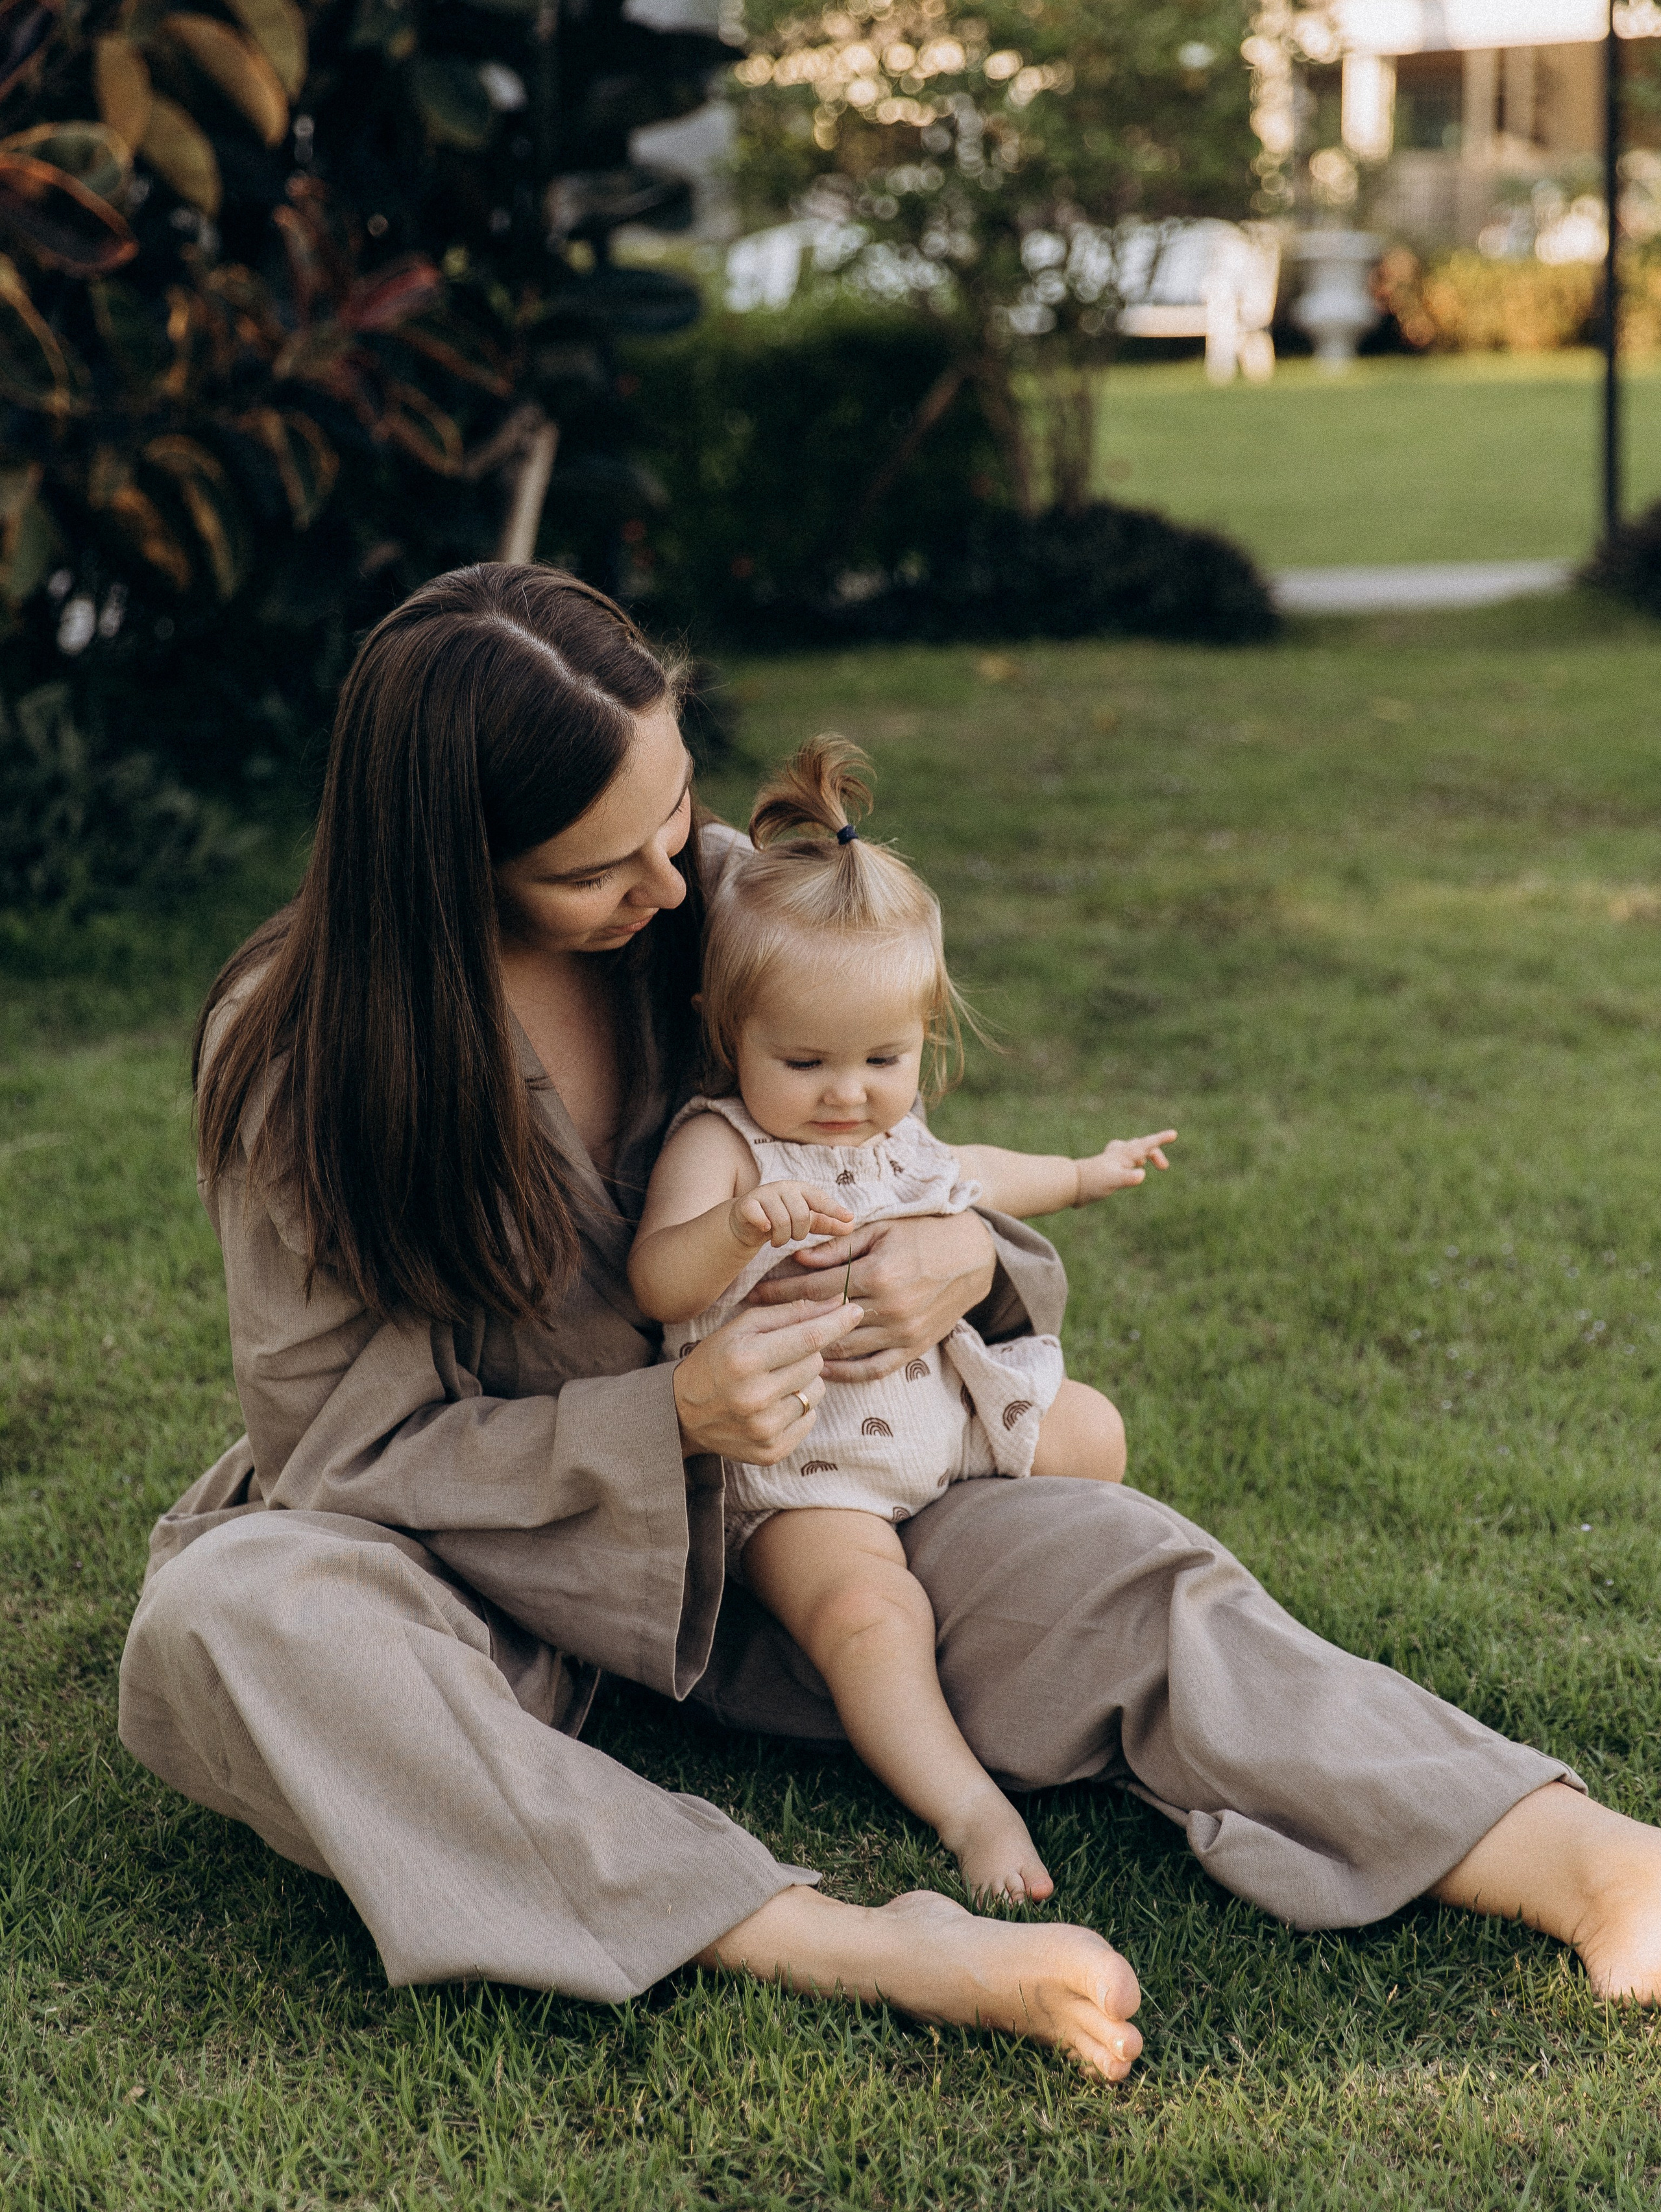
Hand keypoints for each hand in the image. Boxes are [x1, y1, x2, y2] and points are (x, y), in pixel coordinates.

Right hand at [672, 1296, 863, 1463]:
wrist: (682, 1413)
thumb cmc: (716, 1360)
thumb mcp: (741, 1327)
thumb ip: (788, 1313)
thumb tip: (835, 1303)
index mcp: (745, 1359)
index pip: (808, 1338)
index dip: (837, 1322)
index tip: (855, 1310)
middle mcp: (755, 1397)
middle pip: (816, 1364)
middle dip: (807, 1354)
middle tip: (781, 1355)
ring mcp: (764, 1429)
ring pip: (817, 1392)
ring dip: (803, 1383)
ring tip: (774, 1382)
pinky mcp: (771, 1452)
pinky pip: (809, 1420)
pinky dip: (798, 1409)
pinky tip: (772, 1406)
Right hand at [729, 1180, 854, 1251]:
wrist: (747, 1221)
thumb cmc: (781, 1218)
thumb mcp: (806, 1220)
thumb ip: (827, 1222)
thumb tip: (851, 1225)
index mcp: (801, 1190)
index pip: (820, 1199)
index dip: (834, 1210)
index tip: (849, 1218)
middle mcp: (784, 1187)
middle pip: (801, 1216)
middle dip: (798, 1234)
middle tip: (791, 1236)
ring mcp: (764, 1194)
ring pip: (782, 1222)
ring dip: (781, 1238)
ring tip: (777, 1239)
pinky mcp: (747, 1204)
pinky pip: (761, 1218)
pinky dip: (764, 1227)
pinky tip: (764, 1229)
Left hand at [744, 1212, 996, 1381]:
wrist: (973, 1256)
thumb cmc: (923, 1234)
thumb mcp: (881, 1229)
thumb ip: (839, 1247)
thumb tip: (798, 1259)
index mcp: (879, 1273)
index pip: (816, 1287)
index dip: (781, 1290)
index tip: (755, 1291)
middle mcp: (890, 1308)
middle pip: (824, 1320)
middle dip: (786, 1321)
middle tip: (755, 1321)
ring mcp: (903, 1333)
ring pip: (844, 1349)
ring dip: (809, 1348)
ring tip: (779, 1345)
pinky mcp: (914, 1349)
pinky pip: (872, 1370)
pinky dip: (844, 1373)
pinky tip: (820, 1368)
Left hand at [1075, 1129, 1176, 1205]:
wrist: (1069, 1184)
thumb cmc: (1091, 1182)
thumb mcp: (1113, 1181)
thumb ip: (1128, 1177)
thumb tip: (1142, 1173)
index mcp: (1123, 1155)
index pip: (1146, 1145)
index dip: (1160, 1139)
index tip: (1174, 1133)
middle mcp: (1118, 1155)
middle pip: (1141, 1146)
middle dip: (1154, 1152)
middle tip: (1164, 1167)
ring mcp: (1112, 1160)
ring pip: (1131, 1149)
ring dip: (1143, 1153)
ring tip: (1146, 1162)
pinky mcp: (1106, 1168)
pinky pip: (1123, 1158)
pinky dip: (1131, 1159)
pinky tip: (1129, 1167)